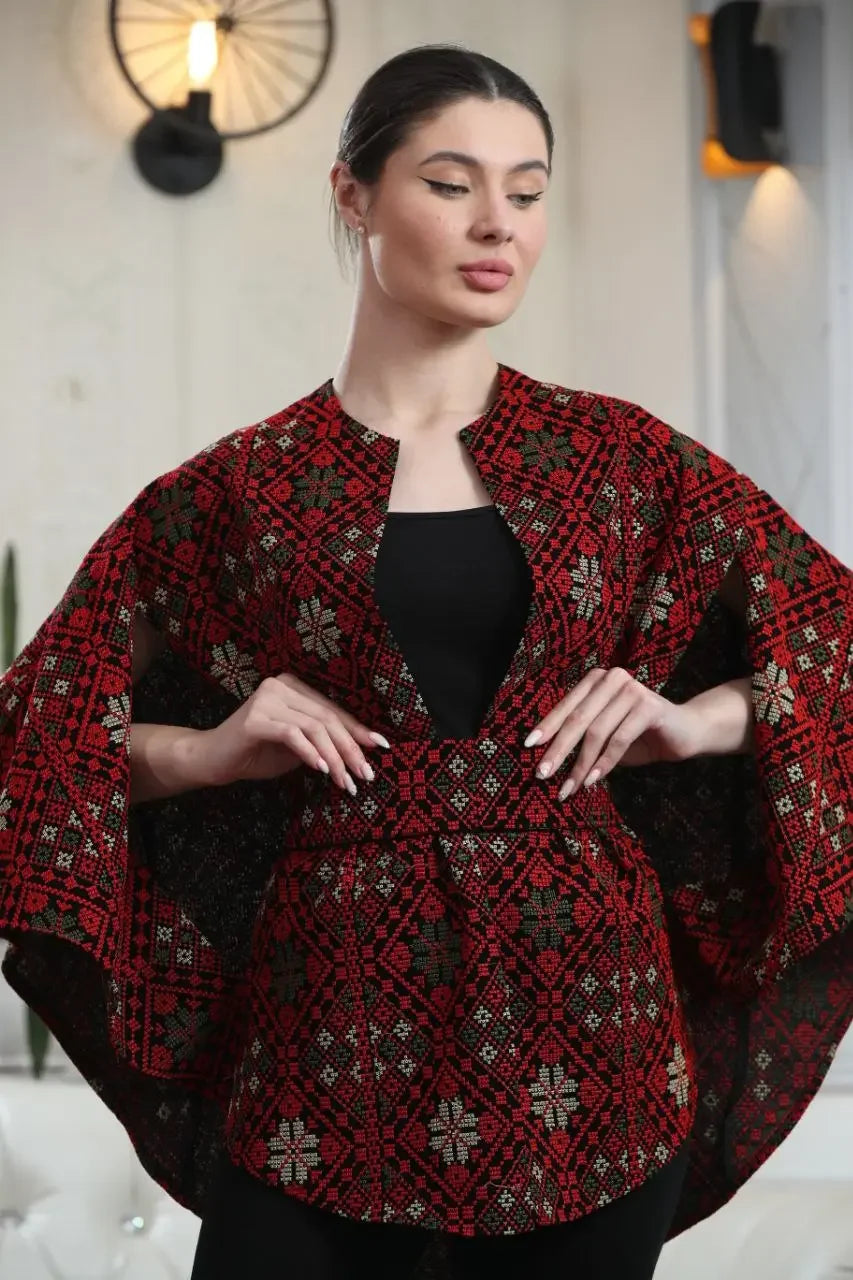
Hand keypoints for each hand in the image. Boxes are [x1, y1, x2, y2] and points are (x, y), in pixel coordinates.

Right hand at [199, 672, 389, 793]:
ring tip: (345, 781)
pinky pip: (292, 735)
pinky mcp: (255, 718)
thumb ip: (323, 741)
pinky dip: (310, 753)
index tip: (379, 748)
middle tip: (364, 775)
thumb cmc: (256, 754)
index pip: (332, 710)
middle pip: (327, 718)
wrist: (212, 761)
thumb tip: (361, 750)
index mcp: (293, 687)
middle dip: (349, 749)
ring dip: (334, 757)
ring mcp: (266, 699)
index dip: (357, 730)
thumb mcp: (298, 748)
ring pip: (314, 727)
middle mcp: (280, 685)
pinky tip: (321, 771)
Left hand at [524, 667, 700, 799]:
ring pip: (596, 732)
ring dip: (580, 764)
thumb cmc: (639, 735)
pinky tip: (593, 780)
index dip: (546, 727)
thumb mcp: (604, 735)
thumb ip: (580, 738)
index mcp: (596, 680)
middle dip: (558, 750)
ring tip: (568, 788)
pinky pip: (619, 739)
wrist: (686, 732)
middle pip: (577, 719)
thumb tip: (547, 758)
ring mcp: (631, 690)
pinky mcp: (649, 706)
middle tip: (542, 774)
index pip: (566, 706)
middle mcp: (612, 679)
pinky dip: (604, 762)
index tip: (528, 747)